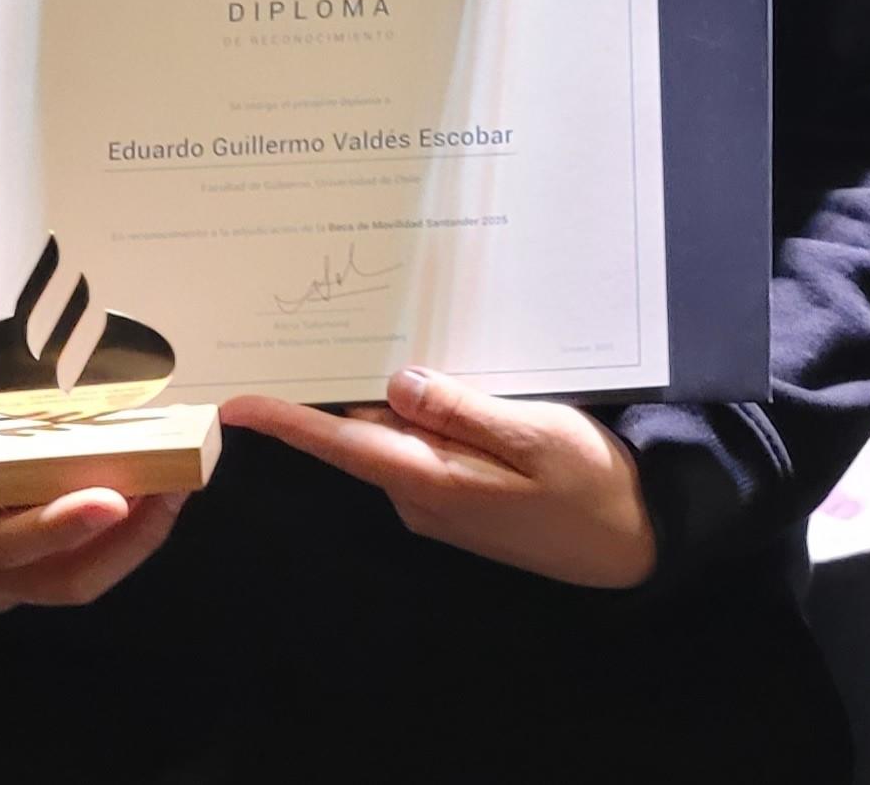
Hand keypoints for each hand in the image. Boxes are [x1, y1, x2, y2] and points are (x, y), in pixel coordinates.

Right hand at [0, 397, 188, 611]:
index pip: (0, 546)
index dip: (59, 527)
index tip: (116, 497)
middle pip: (58, 579)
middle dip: (127, 542)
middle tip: (178, 485)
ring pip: (74, 578)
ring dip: (132, 541)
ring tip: (179, 486)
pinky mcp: (8, 566)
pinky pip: (71, 563)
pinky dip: (116, 535)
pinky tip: (148, 491)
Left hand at [220, 368, 657, 588]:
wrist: (633, 546)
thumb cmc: (591, 488)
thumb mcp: (535, 436)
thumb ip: (463, 409)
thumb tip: (396, 382)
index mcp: (433, 479)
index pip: (343, 445)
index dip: (288, 423)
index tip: (235, 404)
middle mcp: (422, 496)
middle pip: (363, 433)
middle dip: (338, 387)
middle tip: (318, 323)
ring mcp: (439, 502)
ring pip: (397, 436)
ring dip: (390, 397)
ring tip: (385, 336)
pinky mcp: (461, 500)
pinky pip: (426, 447)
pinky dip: (425, 414)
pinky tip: (447, 381)